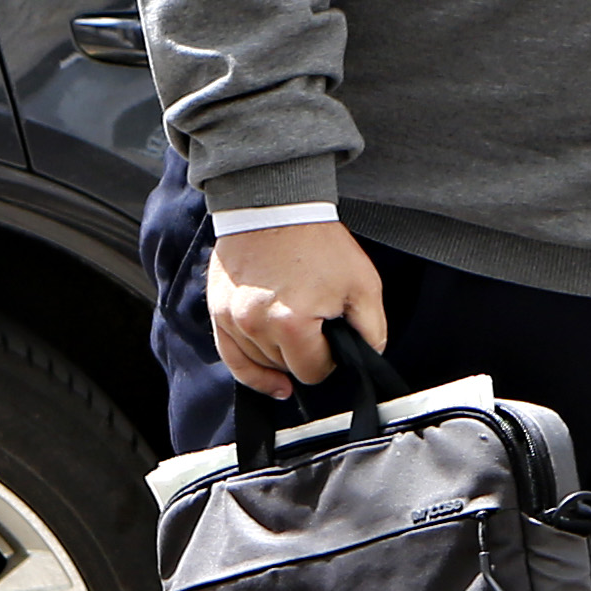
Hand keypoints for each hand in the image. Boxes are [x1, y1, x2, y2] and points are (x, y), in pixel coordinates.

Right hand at [210, 219, 386, 398]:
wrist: (276, 207)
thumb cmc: (319, 243)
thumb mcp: (363, 285)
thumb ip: (372, 331)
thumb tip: (367, 358)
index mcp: (292, 324)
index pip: (314, 372)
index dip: (330, 359)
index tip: (333, 337)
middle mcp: (257, 326)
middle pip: (288, 369)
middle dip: (306, 353)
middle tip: (316, 322)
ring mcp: (233, 320)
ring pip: (263, 364)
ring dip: (281, 355)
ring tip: (295, 324)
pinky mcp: (218, 312)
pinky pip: (233, 360)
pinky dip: (253, 374)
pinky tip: (274, 383)